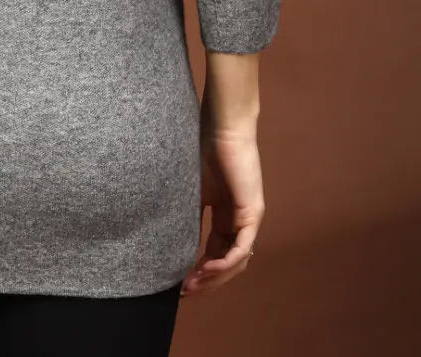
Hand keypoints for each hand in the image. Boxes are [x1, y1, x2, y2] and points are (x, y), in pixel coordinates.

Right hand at [179, 122, 263, 297]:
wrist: (221, 129)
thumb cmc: (204, 150)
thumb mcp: (192, 190)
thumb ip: (188, 214)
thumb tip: (168, 239)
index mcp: (225, 217)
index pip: (216, 253)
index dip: (200, 270)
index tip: (180, 282)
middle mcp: (239, 222)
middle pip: (227, 263)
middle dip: (206, 281)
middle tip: (185, 291)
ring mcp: (248, 219)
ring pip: (236, 262)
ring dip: (214, 278)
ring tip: (192, 284)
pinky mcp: (253, 213)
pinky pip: (241, 248)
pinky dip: (225, 263)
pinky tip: (206, 269)